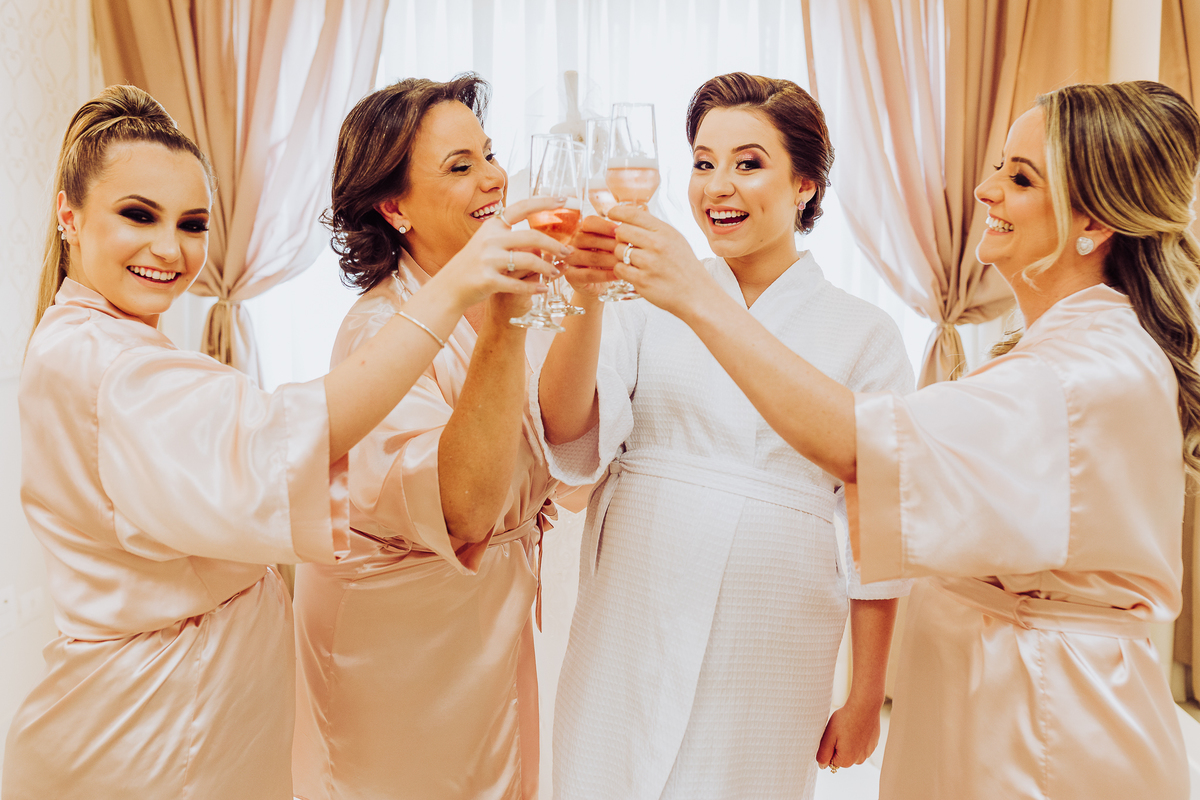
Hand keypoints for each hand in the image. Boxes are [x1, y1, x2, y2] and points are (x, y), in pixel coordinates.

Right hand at [436, 196, 569, 308]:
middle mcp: (490, 239)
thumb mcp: (486, 242)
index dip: (544, 202)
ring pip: (529, 261)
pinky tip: (543, 289)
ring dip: (547, 268)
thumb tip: (538, 236)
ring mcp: (488, 260)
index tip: (563, 199)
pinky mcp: (488, 280)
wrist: (449, 287)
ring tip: (556, 273)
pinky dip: (534, 288)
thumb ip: (507, 236)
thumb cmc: (473, 265)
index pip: (522, 208)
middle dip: (555, 245)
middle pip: (532, 237)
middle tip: (568, 252)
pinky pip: (519, 284)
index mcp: (492, 226)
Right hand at [561, 215, 620, 302]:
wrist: (598, 285)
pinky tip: (617, 274)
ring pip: (589, 257)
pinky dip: (604, 274)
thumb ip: (617, 236)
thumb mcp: (611, 246)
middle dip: (610, 244)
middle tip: (626, 248)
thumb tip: (633, 228)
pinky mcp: (571, 276)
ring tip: (624, 261)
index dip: (605, 226)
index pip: (589, 223)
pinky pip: (588, 274)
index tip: (619, 230)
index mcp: (582, 231)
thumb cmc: (607, 261)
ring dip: (608, 259)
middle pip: (589, 239)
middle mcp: (573, 242)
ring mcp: (569, 259)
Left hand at [606, 204, 714, 317]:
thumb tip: (629, 217)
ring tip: (634, 262)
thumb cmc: (684, 266)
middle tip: (627, 245)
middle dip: (620, 237)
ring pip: (618, 251)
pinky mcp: (642, 280)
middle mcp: (657, 244)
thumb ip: (654, 229)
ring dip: (621, 256)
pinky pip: (619, 269)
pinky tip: (633, 272)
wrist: (696, 293)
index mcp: (665, 231)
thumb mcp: (675, 239)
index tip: (611, 214)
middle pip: (621, 231)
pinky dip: (622, 270)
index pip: (634, 214)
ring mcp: (649, 263)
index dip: (618, 212)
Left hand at [815, 696, 881, 771]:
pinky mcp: (873, 744)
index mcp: (846, 760)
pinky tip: (857, 726)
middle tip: (840, 731)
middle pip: (843, 756)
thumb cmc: (845, 719)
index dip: (830, 747)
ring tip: (849, 727)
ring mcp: (868, 752)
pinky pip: (861, 744)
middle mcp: (859, 760)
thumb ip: (823, 754)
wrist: (865, 706)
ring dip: (849, 742)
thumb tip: (822, 766)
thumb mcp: (829, 736)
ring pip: (852, 750)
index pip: (832, 760)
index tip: (833, 736)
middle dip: (839, 746)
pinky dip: (858, 737)